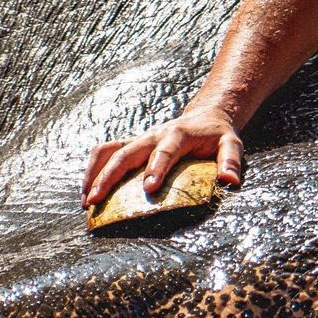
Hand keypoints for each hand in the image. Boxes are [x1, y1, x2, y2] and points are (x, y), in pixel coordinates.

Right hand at [84, 105, 243, 206]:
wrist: (206, 117)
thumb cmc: (218, 135)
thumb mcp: (232, 144)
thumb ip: (231, 161)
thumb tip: (230, 181)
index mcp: (177, 134)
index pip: (164, 151)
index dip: (156, 168)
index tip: (149, 189)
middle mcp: (153, 135)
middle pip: (125, 153)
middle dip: (108, 177)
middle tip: (94, 201)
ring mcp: (140, 139)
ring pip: (109, 152)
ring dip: (94, 174)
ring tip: (85, 201)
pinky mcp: (132, 145)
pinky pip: (106, 152)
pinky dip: (94, 169)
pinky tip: (87, 191)